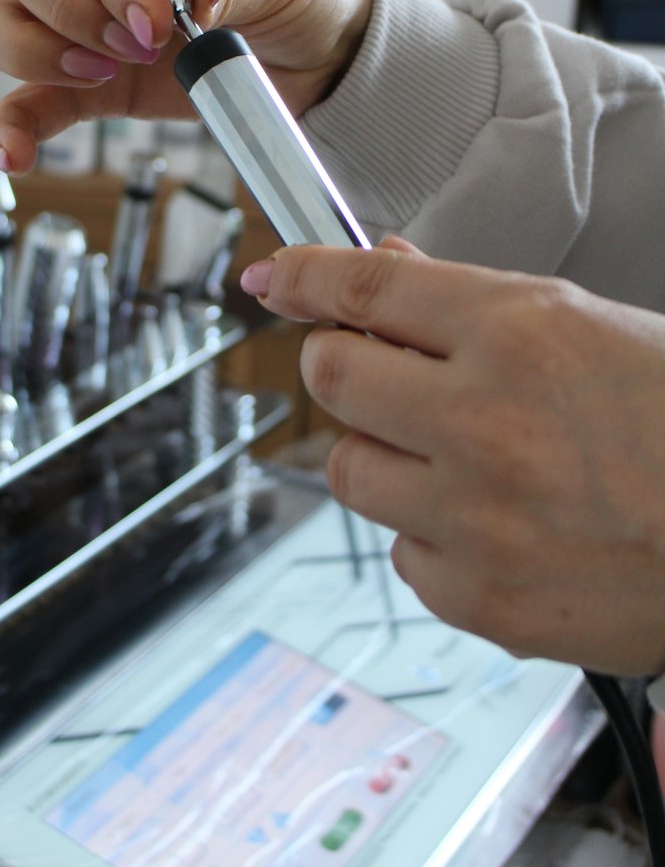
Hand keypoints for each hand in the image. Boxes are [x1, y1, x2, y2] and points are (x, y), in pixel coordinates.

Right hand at [0, 0, 371, 173]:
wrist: (321, 44)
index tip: (153, 22)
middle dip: (69, 11)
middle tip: (136, 47)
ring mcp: (83, 19)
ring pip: (2, 21)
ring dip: (33, 55)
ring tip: (102, 78)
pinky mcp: (88, 82)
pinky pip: (28, 100)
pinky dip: (14, 127)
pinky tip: (16, 154)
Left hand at [241, 238, 664, 674]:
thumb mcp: (592, 326)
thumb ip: (471, 301)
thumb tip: (386, 267)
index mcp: (520, 332)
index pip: (362, 288)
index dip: (301, 277)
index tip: (273, 278)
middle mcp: (486, 420)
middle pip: (332, 376)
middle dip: (344, 365)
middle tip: (376, 371)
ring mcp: (479, 517)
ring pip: (350, 469)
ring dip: (384, 453)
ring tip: (457, 455)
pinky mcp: (484, 600)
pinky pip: (403, 554)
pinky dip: (431, 536)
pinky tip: (495, 523)